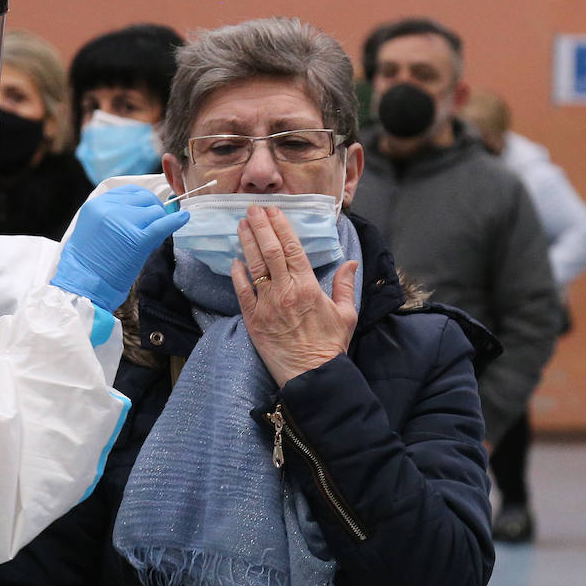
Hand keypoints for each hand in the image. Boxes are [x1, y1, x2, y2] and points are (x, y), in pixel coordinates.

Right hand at [51, 186, 189, 311]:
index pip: (130, 191)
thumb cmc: (91, 262)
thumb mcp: (94, 228)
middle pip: (144, 199)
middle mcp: (109, 208)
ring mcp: (123, 222)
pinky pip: (162, 224)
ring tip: (147, 241)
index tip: (147, 213)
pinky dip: (175, 221)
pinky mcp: (137, 239)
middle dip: (152, 211)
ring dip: (157, 224)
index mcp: (97, 204)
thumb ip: (114, 214)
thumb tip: (146, 208)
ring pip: (155, 212)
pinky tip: (184, 217)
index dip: (143, 202)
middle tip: (151, 228)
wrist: (84, 286)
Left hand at [232, 205, 358, 386]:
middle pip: (270, 251)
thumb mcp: (346, 314)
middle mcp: (285, 291)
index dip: (280, 226)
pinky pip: (242, 292)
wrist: (312, 377)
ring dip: (247, 243)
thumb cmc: (330, 346)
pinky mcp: (253, 320)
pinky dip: (237, 275)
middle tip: (252, 209)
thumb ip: (345, 285)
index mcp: (308, 286)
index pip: (291, 248)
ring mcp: (267, 305)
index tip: (273, 211)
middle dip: (260, 226)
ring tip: (241, 225)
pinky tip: (235, 260)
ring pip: (254, 266)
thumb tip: (350, 264)